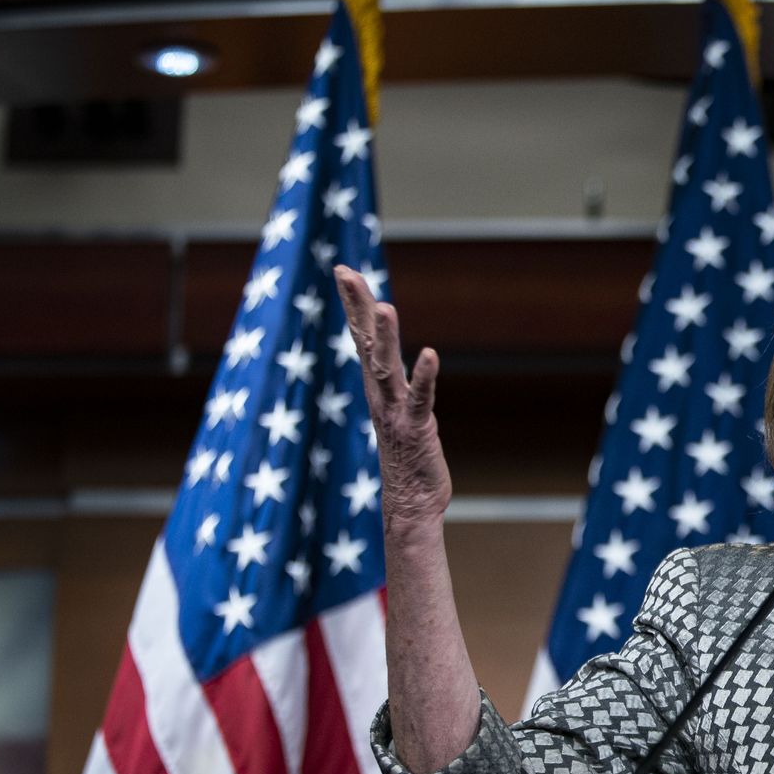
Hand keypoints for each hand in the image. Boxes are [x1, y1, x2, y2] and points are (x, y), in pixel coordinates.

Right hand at [334, 265, 452, 528]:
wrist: (411, 502)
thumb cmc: (408, 456)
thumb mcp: (398, 410)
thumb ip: (394, 386)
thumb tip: (387, 362)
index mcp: (377, 386)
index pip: (361, 337)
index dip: (353, 305)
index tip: (344, 271)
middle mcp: (381, 394)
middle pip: (366, 343)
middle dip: (357, 307)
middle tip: (347, 273)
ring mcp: (396, 410)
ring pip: (387, 368)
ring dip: (386, 338)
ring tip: (384, 307)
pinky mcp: (417, 428)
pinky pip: (420, 398)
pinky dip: (424, 376)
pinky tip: (429, 354)